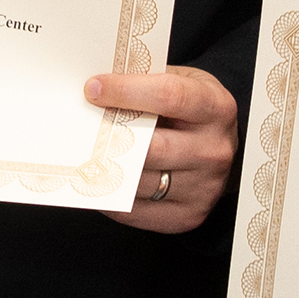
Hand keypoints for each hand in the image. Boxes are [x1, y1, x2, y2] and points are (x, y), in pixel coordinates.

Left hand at [81, 66, 237, 234]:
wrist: (218, 149)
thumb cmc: (191, 111)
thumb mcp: (182, 82)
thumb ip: (145, 82)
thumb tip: (94, 87)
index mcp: (216, 108)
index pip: (169, 96)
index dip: (127, 91)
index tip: (93, 88)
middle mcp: (214, 150)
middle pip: (153, 147)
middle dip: (111, 135)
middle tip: (80, 126)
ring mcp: (204, 187)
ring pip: (140, 181)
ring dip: (106, 168)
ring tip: (81, 153)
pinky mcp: (188, 215)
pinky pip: (136, 210)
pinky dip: (110, 196)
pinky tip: (96, 178)